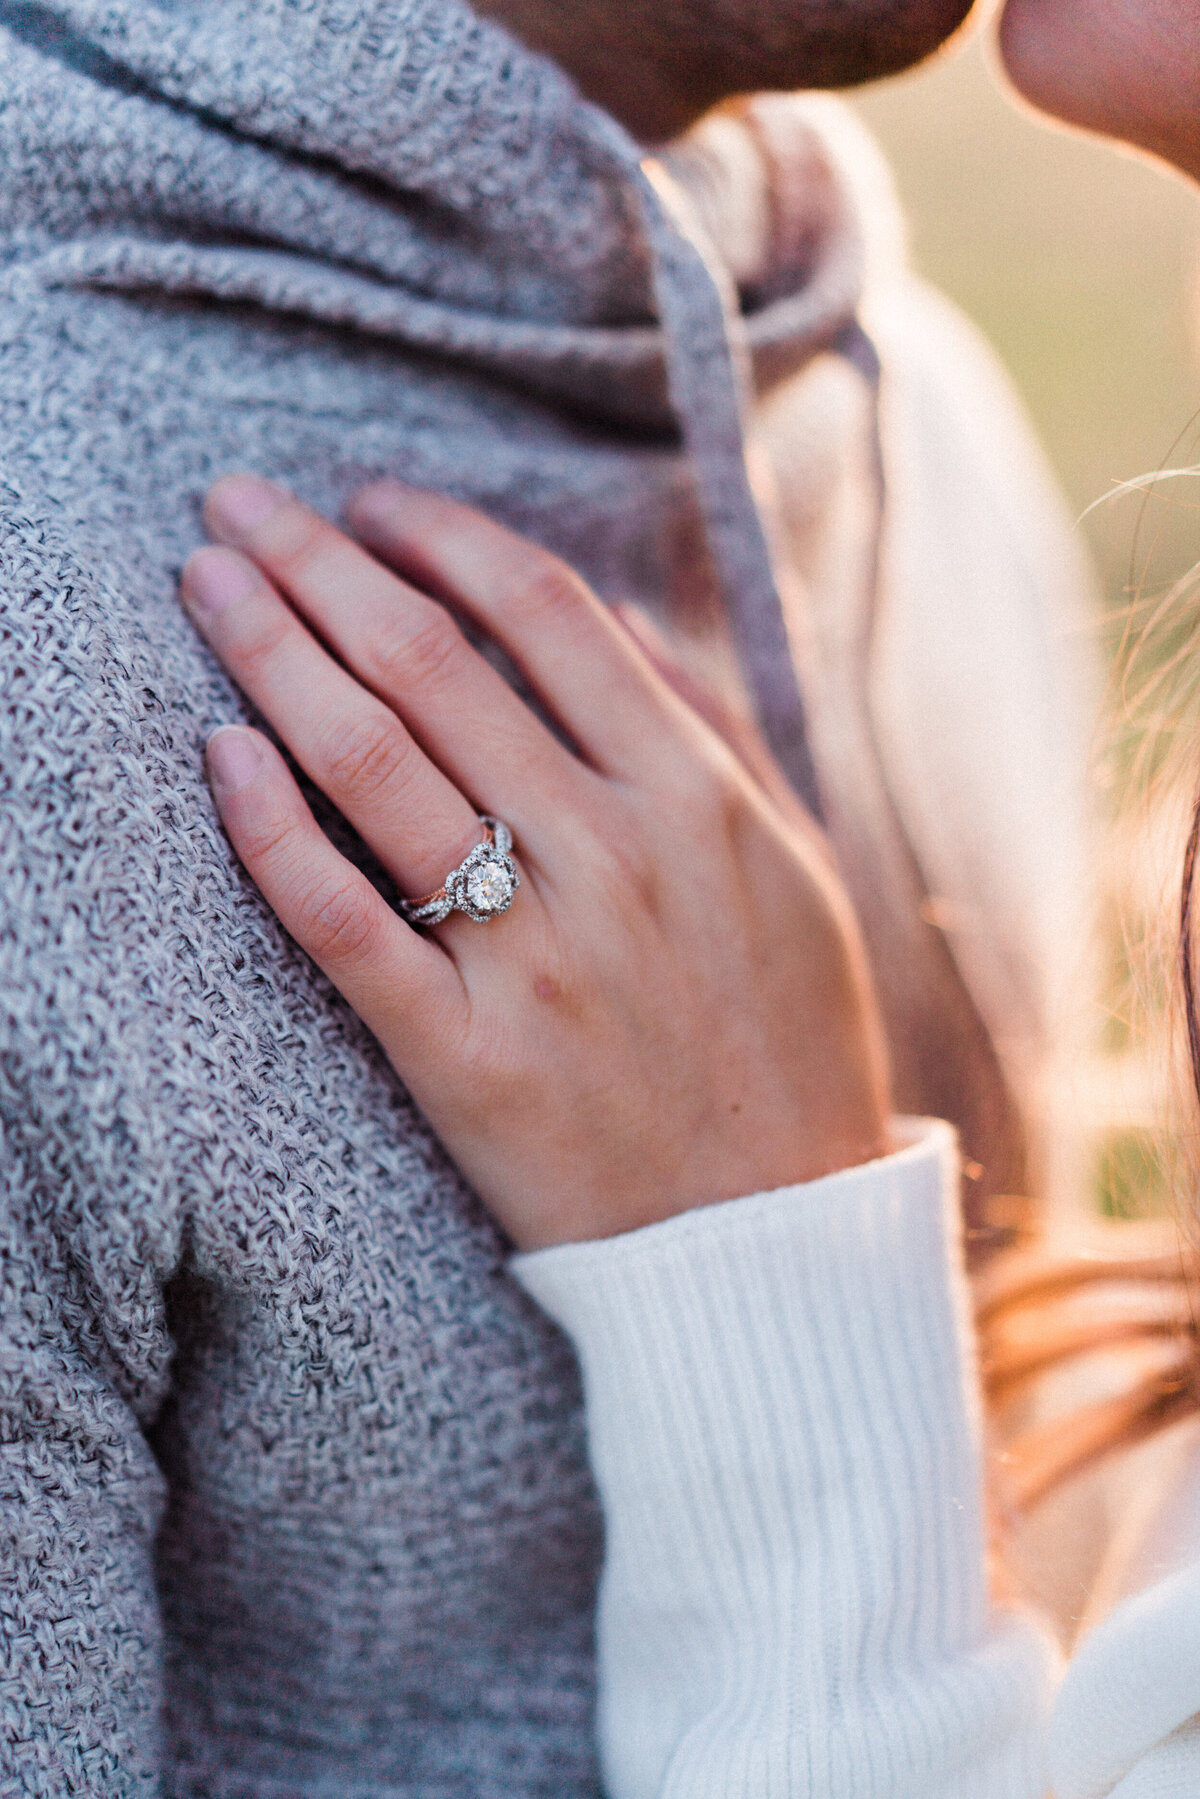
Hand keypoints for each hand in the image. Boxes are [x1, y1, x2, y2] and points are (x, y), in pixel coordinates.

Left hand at [182, 475, 892, 1250]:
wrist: (770, 1244)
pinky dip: (272, 832)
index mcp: (701, 798)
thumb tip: (615, 618)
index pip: (546, 615)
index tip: (371, 502)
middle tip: (236, 501)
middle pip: (434, 664)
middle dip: (319, 562)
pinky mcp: (466, 1058)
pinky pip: (345, 924)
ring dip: (274, 654)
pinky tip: (218, 756)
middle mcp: (617, 857)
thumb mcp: (793, 872)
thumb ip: (712, 736)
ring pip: (377, 768)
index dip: (442, 536)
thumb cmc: (785, 1047)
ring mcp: (537, 959)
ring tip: (207, 580)